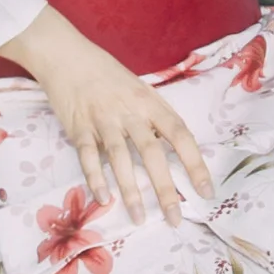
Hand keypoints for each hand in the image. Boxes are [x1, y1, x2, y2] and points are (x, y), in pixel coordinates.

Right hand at [0, 5, 215, 225]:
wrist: (67, 55)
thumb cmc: (108, 75)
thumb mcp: (140, 89)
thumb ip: (155, 117)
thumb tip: (176, 149)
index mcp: (151, 102)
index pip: (180, 135)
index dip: (195, 164)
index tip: (206, 191)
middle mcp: (130, 112)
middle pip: (152, 153)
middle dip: (164, 188)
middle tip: (174, 218)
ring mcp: (103, 119)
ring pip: (120, 158)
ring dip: (131, 190)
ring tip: (140, 218)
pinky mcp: (78, 126)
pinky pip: (88, 155)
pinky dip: (95, 177)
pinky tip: (104, 198)